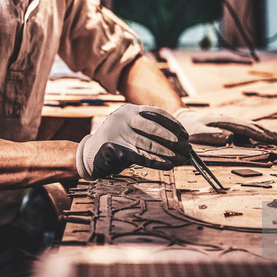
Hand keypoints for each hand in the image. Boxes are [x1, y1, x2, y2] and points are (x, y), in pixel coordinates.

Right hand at [76, 105, 190, 179]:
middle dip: (174, 140)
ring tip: (181, 159)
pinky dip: (157, 162)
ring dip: (169, 153)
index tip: (185, 134)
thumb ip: (148, 130)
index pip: (156, 113)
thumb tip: (178, 140)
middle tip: (187, 148)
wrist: (90, 155)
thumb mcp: (130, 129)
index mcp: (129, 110)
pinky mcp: (116, 150)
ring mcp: (119, 134)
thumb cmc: (117, 142)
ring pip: (150, 144)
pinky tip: (168, 165)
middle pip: (154, 128)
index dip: (173, 124)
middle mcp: (123, 119)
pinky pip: (142, 157)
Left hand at [174, 109, 276, 147]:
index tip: (274, 142)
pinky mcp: (228, 124)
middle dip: (270, 135)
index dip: (261, 136)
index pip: (247, 129)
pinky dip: (258, 133)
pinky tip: (264, 139)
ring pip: (252, 126)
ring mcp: (230, 121)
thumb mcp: (195, 131)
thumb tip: (229, 137)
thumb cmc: (187, 127)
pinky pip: (247, 129)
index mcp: (224, 122)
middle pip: (254, 126)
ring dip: (267, 133)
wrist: (181, 117)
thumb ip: (210, 135)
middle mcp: (230, 120)